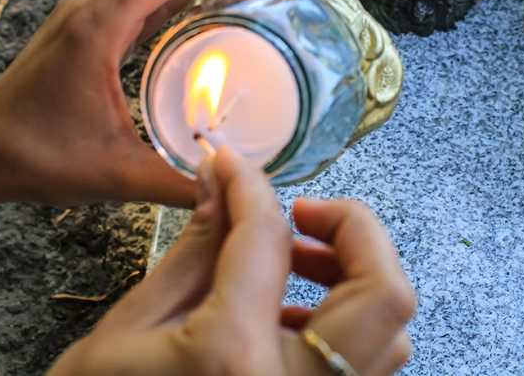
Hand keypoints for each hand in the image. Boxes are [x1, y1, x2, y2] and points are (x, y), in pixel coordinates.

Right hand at [48, 148, 416, 375]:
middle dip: (354, 230)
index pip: (267, 240)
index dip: (250, 186)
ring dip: (357, 279)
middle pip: (383, 291)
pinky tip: (291, 313)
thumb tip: (220, 184)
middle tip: (301, 216)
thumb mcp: (132, 328)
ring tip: (297, 263)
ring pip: (391, 334)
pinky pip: (367, 367)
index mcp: (233, 359)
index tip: (233, 166)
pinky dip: (346, 324)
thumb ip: (193, 251)